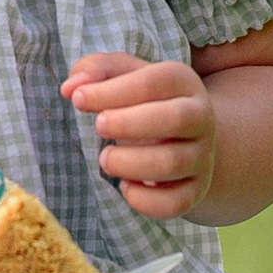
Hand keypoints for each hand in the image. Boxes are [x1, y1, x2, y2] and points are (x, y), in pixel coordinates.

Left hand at [62, 51, 215, 218]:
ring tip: (105, 159)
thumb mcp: (124, 75)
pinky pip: (175, 202)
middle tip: (98, 126)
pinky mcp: (195, 189)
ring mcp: (201, 155)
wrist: (186, 136)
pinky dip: (144, 200)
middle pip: (175, 119)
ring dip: (130, 163)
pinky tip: (125, 185)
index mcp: (182, 81)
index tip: (78, 100)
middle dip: (127, 124)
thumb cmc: (144, 100)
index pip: (153, 82)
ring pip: (173, 163)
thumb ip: (95, 70)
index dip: (111, 91)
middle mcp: (200, 116)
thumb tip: (71, 88)